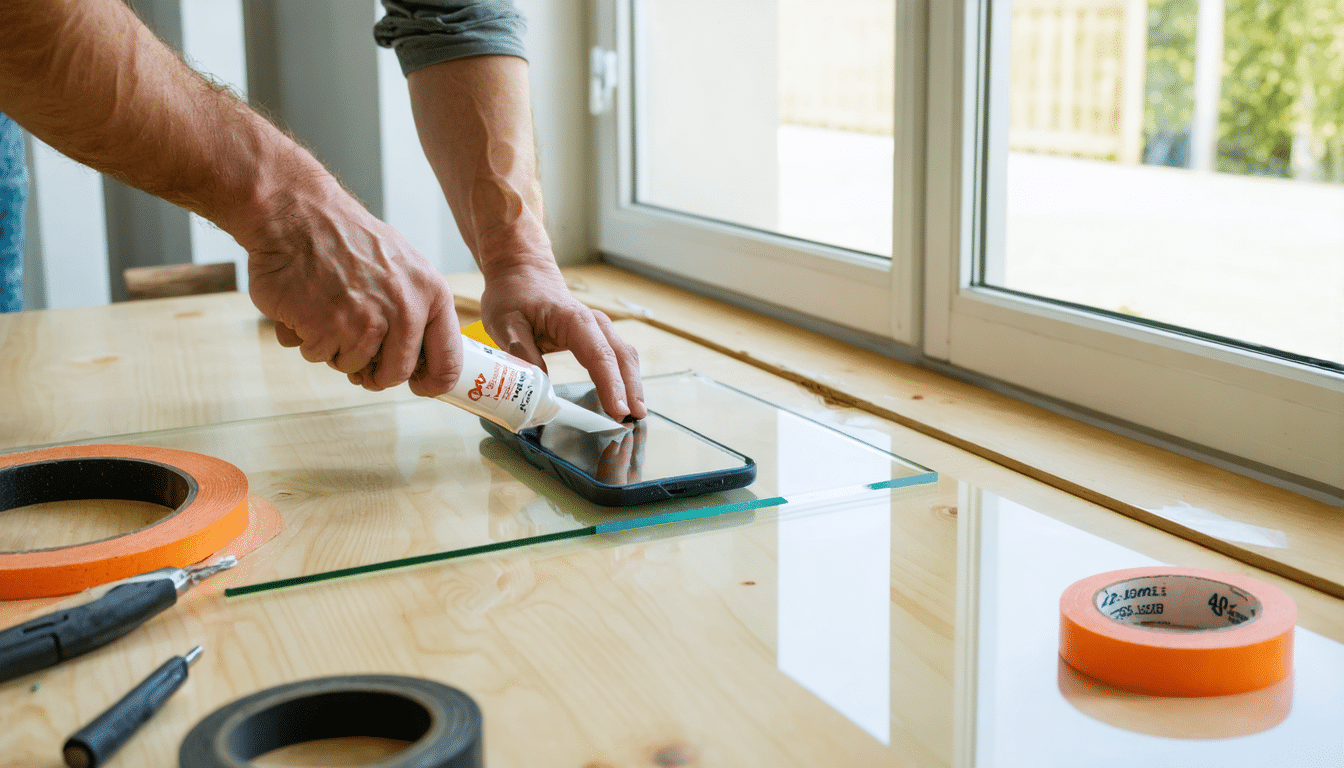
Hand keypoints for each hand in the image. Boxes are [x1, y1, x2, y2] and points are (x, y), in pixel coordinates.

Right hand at [244, 186, 462, 397]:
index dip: (433, 382)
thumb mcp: (402, 263)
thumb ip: (415, 307)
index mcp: (431, 294)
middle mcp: (405, 311)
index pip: (448, 359)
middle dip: (373, 372)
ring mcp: (366, 322)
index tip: (420, 386)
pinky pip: (318, 356)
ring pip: (352, 366)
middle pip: (395, 374)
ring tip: (326, 308)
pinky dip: (306, 339)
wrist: (297, 213)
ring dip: (334, 348)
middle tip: (355, 352)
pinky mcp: (327, 329)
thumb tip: (419, 355)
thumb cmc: (346, 237)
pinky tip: (305, 307)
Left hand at [478, 262, 644, 421]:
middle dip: (631, 390)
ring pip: (625, 358)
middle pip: (621, 358)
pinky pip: (617, 358)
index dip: (611, 385)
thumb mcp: (506, 322)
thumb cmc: (513, 295)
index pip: (599, 356)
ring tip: (635, 416)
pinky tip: (624, 400)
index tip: (618, 410)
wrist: (521, 271)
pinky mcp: (596, 337)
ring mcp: (599, 329)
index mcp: (574, 320)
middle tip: (634, 420)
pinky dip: (625, 379)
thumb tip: (536, 388)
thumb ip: (521, 353)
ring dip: (633, 386)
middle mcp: (594, 324)